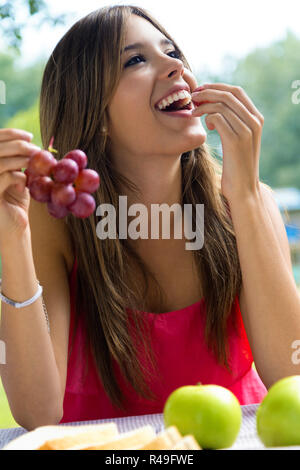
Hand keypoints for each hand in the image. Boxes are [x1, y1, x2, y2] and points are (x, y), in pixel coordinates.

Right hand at [0, 128, 40, 247]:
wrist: (14, 229)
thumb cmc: (15, 203)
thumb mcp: (16, 177)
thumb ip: (17, 161)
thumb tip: (28, 143)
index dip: (10, 134)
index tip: (30, 136)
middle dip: (18, 145)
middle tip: (36, 149)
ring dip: (20, 159)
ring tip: (34, 164)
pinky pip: (3, 178)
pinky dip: (17, 176)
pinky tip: (24, 182)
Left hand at [191, 83, 263, 201]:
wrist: (243, 188)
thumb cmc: (236, 165)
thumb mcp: (238, 139)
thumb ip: (233, 122)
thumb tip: (215, 104)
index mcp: (256, 118)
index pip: (236, 91)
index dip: (217, 87)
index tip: (202, 90)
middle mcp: (254, 121)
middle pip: (228, 94)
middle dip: (207, 92)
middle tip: (193, 97)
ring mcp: (246, 130)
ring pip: (221, 104)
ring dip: (203, 106)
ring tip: (194, 113)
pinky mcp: (235, 140)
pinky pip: (217, 117)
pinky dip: (207, 118)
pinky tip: (207, 128)